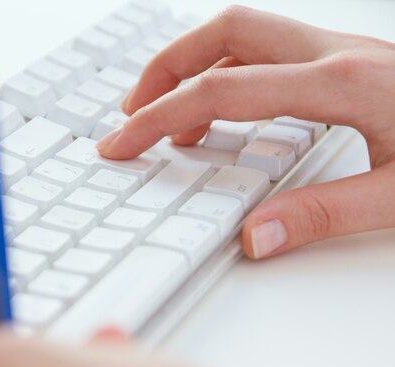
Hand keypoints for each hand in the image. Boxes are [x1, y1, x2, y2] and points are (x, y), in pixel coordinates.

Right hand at [97, 5, 394, 258]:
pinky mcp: (342, 59)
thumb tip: (255, 236)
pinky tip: (223, 114)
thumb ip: (325, 214)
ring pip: (240, 34)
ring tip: (166, 118)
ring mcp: (337, 50)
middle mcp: (331, 53)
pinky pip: (264, 52)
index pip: (220, 89)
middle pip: (221, 32)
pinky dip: (224, 76)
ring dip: (191, 67)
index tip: (122, 142)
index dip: (158, 116)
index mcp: (340, 84)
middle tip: (132, 115)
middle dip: (163, 69)